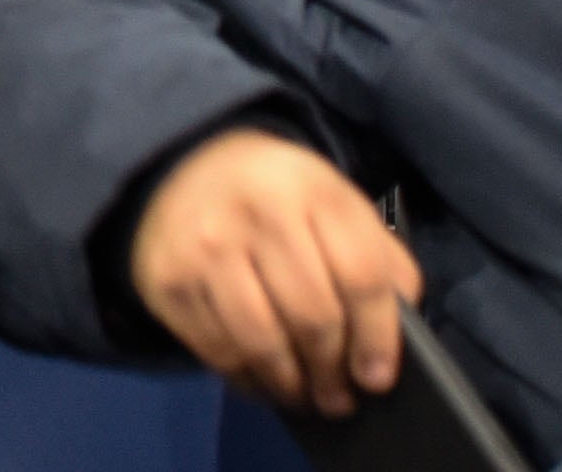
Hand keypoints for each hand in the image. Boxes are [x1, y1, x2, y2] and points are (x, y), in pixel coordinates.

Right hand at [126, 127, 421, 418]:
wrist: (185, 164)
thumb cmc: (281, 197)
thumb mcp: (337, 205)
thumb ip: (379, 260)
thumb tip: (394, 339)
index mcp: (311, 187)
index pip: (360, 275)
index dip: (377, 337)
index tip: (377, 377)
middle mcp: (254, 211)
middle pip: (312, 315)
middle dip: (332, 370)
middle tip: (340, 397)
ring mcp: (204, 244)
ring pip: (262, 341)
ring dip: (291, 384)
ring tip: (305, 395)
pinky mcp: (167, 278)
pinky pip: (216, 349)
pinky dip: (246, 379)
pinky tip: (264, 382)